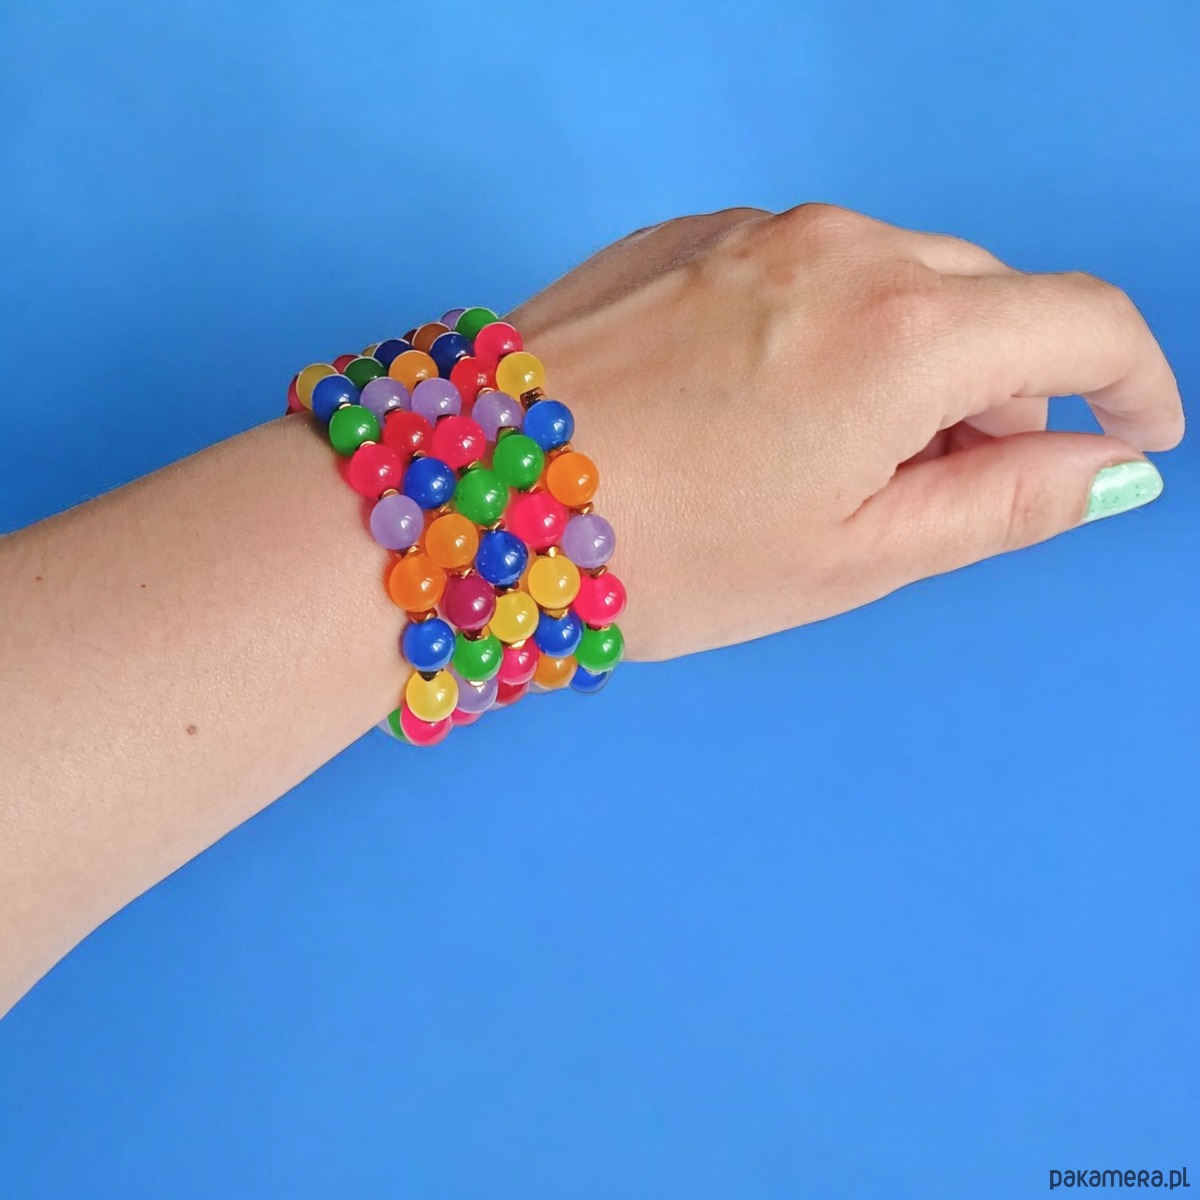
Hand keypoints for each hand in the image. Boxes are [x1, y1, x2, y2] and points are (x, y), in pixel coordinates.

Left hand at [514, 205, 1183, 659]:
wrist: (471, 497)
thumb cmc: (661, 551)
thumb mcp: (852, 556)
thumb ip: (1001, 502)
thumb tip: (1110, 466)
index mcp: (902, 331)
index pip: (1081, 323)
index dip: (1132, 383)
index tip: (1134, 434)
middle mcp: (838, 247)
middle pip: (988, 297)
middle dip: (1005, 390)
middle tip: (953, 484)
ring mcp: (751, 229)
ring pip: (896, 277)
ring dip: (913, 359)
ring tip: (842, 461)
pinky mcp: (682, 235)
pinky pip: (806, 267)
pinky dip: (831, 328)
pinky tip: (768, 409)